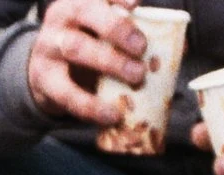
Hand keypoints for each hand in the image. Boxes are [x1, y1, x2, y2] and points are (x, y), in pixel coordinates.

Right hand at [26, 0, 147, 126]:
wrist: (45, 78)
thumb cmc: (87, 52)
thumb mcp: (104, 38)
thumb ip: (133, 37)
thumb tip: (178, 49)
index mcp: (79, 2)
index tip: (136, 4)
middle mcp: (61, 17)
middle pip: (85, 12)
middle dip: (116, 28)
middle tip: (141, 47)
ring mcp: (49, 46)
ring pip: (76, 47)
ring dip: (109, 61)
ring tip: (136, 76)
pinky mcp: (44, 79)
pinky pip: (68, 93)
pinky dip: (92, 106)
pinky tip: (112, 114)